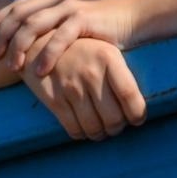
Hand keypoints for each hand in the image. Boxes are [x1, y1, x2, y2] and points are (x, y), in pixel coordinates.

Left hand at [0, 0, 140, 75]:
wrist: (142, 19)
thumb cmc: (108, 27)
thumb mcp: (76, 26)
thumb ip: (56, 30)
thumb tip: (34, 47)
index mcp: (54, 0)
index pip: (18, 6)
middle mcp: (59, 0)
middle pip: (21, 14)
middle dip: (3, 34)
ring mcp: (71, 7)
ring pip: (36, 25)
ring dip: (20, 46)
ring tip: (12, 67)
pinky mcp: (86, 19)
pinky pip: (60, 37)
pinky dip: (47, 54)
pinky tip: (38, 71)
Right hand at [20, 36, 146, 139]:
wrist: (39, 43)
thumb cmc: (81, 50)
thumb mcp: (104, 51)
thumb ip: (121, 75)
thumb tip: (138, 107)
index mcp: (108, 58)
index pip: (130, 97)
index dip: (137, 115)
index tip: (137, 119)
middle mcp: (91, 73)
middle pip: (114, 117)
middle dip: (118, 128)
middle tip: (116, 125)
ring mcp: (71, 87)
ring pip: (94, 127)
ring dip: (100, 134)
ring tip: (101, 129)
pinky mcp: (54, 99)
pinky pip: (73, 128)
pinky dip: (81, 134)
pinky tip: (84, 128)